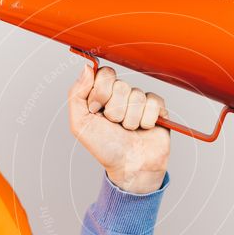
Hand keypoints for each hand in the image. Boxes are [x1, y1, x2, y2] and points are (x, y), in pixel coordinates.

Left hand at [68, 63, 170, 193]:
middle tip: (114, 125)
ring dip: (130, 119)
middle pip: (121, 85)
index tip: (96, 111)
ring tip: (128, 130)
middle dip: (115, 111)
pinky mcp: (157, 108)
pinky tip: (143, 129)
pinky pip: (154, 102)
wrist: (130, 167)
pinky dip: (147, 120)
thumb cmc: (105, 148)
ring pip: (137, 96)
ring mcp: (140, 101)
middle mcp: (121, 95)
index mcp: (102, 94)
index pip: (105, 74)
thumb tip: (87, 67)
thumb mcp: (80, 124)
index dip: (101, 93)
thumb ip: (76, 94)